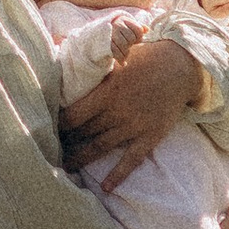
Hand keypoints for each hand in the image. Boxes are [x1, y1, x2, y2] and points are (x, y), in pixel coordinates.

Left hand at [60, 32, 204, 173]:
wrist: (182, 66)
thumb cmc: (146, 55)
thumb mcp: (115, 52)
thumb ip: (90, 56)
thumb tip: (55, 41)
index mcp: (107, 91)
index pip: (73, 114)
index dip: (58, 123)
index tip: (46, 127)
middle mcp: (118, 112)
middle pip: (84, 132)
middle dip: (65, 142)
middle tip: (48, 150)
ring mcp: (134, 126)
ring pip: (101, 147)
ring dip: (82, 158)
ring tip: (65, 167)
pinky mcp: (150, 136)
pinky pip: (132, 160)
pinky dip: (118, 174)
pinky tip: (106, 188)